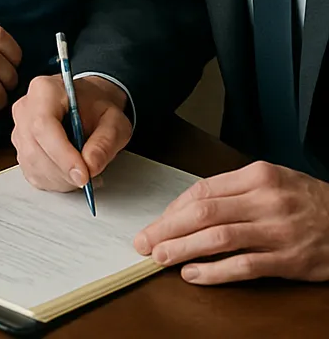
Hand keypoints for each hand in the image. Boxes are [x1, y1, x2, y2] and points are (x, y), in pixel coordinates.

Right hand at [11, 74, 130, 189]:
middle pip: (35, 149)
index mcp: (45, 90)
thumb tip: (91, 166)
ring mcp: (19, 128)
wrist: (88, 105)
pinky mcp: (20, 148)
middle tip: (90, 176)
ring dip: (61, 179)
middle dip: (64, 172)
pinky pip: (32, 173)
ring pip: (32, 164)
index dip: (62, 154)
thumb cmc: (97, 108)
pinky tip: (70, 172)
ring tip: (83, 171)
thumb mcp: (114, 120)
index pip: (43, 125)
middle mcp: (25, 108)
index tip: (83, 175)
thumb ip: (105, 142)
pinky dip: (54, 181)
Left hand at [134, 161, 328, 284]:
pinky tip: (194, 274)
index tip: (156, 222)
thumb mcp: (271, 181)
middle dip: (167, 228)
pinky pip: (244, 266)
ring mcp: (277, 230)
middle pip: (203, 213)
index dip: (173, 209)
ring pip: (218, 239)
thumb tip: (189, 207)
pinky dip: (215, 272)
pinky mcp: (289, 260)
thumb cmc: (306, 200)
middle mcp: (264, 200)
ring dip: (183, 249)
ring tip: (160, 258)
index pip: (202, 190)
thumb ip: (234, 191)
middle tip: (145, 241)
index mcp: (256, 176)